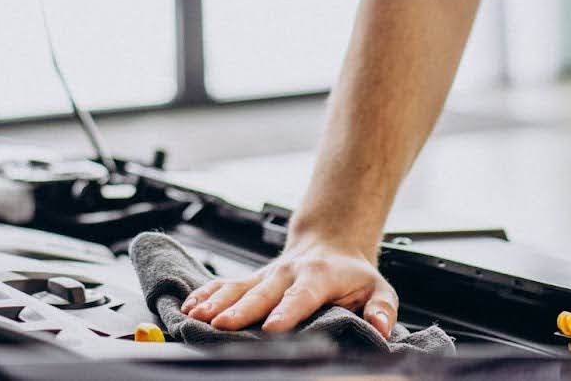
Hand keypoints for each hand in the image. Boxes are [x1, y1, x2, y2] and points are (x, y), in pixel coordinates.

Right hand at [179, 237, 398, 337]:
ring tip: (196, 316)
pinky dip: (206, 294)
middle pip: (262, 293)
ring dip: (216, 301)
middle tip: (222, 325)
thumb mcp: (378, 289)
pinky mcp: (252, 278)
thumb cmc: (353, 274)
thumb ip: (381, 308)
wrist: (332, 242)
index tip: (274, 327)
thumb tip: (382, 328)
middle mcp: (288, 274)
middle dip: (241, 310)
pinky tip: (189, 306)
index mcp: (319, 277)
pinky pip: (225, 284)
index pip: (302, 296)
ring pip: (238, 287)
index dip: (288, 311)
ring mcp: (267, 275)